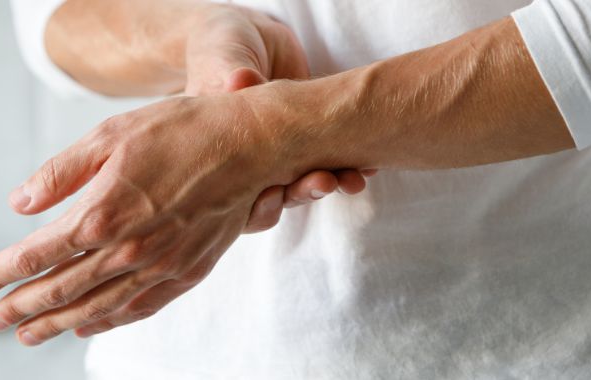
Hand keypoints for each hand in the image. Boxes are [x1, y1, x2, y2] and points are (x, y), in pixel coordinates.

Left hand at [0, 91, 308, 344]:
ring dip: (56, 324)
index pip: (37, 254)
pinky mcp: (188, 270)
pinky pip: (140, 307)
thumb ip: (61, 173)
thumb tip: (20, 204)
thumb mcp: (110, 134)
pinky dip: (110, 321)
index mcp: (103, 213)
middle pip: (61, 289)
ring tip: (29, 336)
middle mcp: (129, 249)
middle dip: (20, 308)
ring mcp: (161, 265)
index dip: (0, 272)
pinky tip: (90, 327)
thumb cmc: (182, 131)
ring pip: (97, 307)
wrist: (249, 144)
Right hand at [183, 4, 374, 232]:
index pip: (237, 198)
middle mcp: (254, 163)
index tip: (275, 194)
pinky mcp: (311, 139)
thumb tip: (239, 80)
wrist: (252, 37)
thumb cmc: (223, 45)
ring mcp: (285, 154)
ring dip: (333, 183)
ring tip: (354, 179)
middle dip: (303, 192)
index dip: (258, 203)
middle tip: (326, 181)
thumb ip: (229, 73)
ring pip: (307, 182)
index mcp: (222, 154)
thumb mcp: (222, 57)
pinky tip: (368, 165)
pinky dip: (350, 164)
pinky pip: (331, 159)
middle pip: (278, 197)